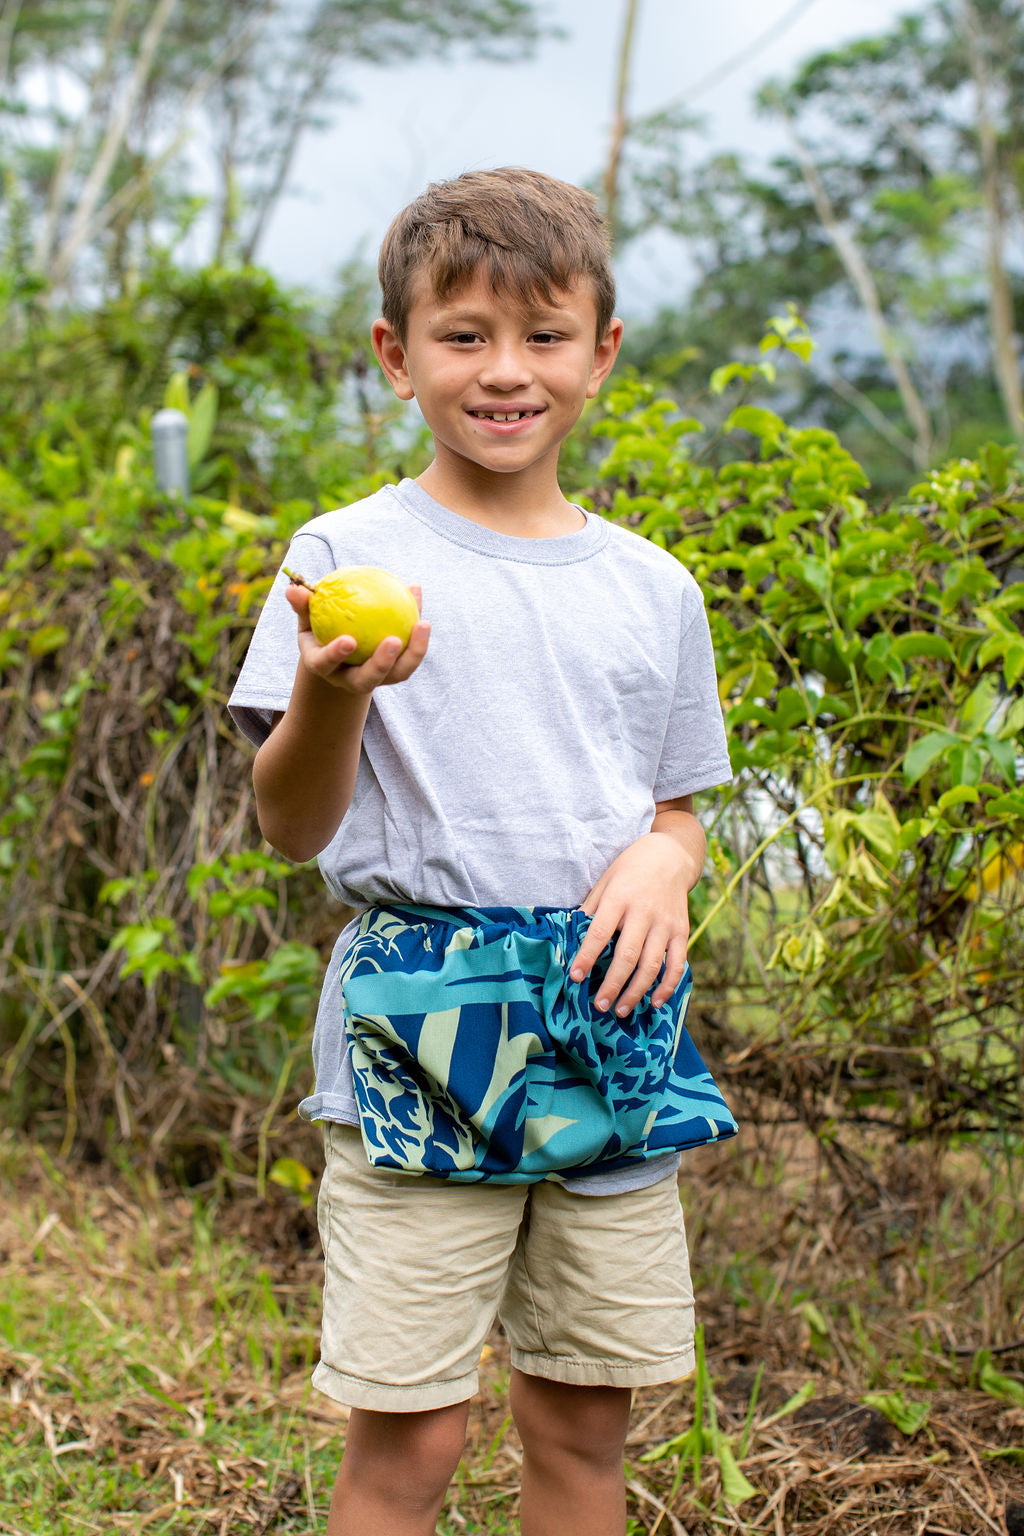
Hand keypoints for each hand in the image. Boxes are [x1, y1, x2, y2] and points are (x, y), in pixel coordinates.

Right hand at [286, 581, 429, 693]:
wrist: (342, 654)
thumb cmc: (320, 630)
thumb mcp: (308, 619)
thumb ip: (303, 606)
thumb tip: (293, 588)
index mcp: (326, 668)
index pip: (327, 664)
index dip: (335, 655)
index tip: (348, 640)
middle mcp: (351, 680)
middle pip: (368, 680)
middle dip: (382, 664)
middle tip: (394, 640)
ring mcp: (377, 679)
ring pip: (398, 673)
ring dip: (415, 652)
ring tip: (423, 623)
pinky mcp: (396, 671)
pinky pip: (411, 653)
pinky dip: (418, 630)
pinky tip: (416, 593)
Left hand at [569, 831, 699, 1017]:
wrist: (670, 855)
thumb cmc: (630, 869)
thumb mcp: (605, 881)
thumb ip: (591, 908)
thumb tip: (570, 935)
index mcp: (620, 898)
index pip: (600, 932)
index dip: (587, 956)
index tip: (575, 976)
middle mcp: (644, 912)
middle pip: (628, 956)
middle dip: (612, 984)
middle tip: (599, 1005)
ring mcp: (665, 923)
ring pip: (652, 965)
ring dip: (636, 992)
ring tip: (621, 1010)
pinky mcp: (681, 931)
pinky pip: (677, 963)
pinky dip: (668, 986)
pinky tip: (655, 1002)